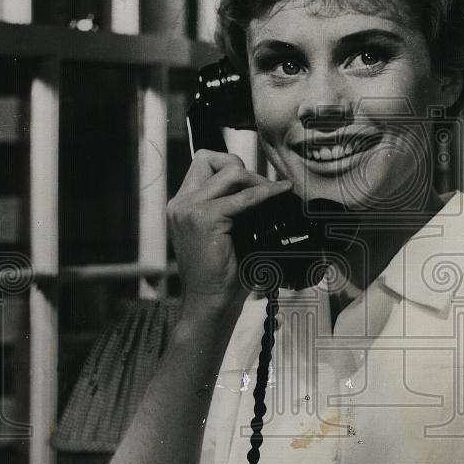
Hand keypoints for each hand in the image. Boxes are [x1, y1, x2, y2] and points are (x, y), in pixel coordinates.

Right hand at [167, 150, 292, 309]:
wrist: (209, 303)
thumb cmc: (220, 274)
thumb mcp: (222, 233)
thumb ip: (231, 208)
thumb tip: (263, 187)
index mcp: (182, 204)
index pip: (205, 163)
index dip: (232, 167)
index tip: (256, 184)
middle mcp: (181, 203)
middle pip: (214, 159)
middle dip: (245, 170)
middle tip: (268, 189)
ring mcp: (189, 209)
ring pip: (230, 172)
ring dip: (256, 180)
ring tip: (274, 195)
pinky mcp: (203, 218)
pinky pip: (243, 197)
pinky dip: (266, 193)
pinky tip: (281, 192)